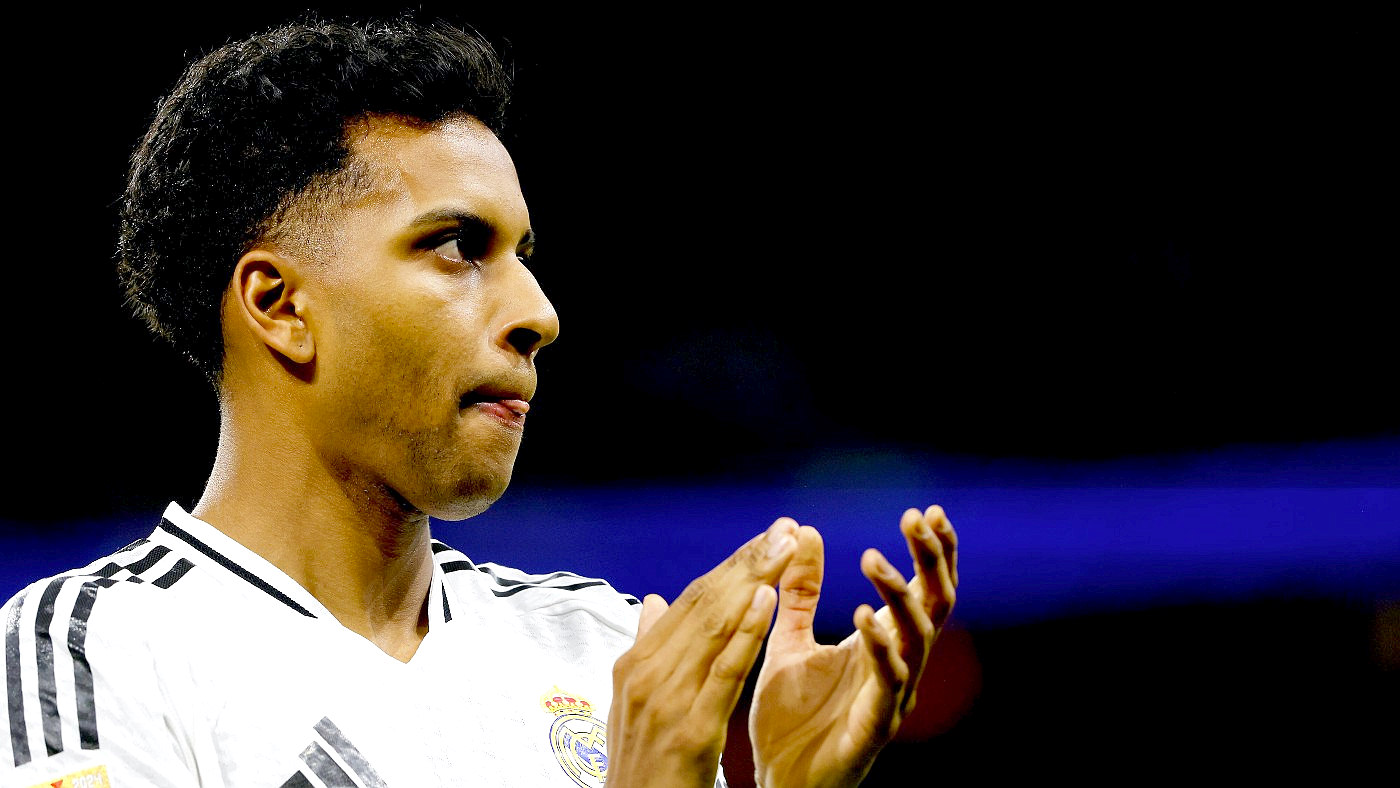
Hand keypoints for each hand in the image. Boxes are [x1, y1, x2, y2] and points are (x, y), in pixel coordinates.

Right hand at [606, 518, 800, 787]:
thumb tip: (653, 602)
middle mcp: (646, 675)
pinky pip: (724, 672)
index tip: (766, 537)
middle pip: (704, 604)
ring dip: (753, 581)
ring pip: (715, 627)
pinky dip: (745, 631)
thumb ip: (649, 649)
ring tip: (785, 548)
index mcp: (635, 665)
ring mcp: (666, 701)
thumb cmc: (642, 767)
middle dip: (748, 562)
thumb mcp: (636, 704)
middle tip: (786, 527)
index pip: (689, 601)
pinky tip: (768, 599)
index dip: (731, 566)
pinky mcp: (691, 730)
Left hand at [749, 506, 958, 787]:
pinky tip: (860, 619)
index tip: (924, 510)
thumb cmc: (792, 718)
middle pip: (934, 605)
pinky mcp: (874, 728)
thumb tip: (806, 531)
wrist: (778, 783)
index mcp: (882, 644)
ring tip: (873, 560)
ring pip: (917, 639)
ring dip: (900, 596)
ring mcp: (891, 697)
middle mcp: (898, 666)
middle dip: (930, 560)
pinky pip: (888, 684)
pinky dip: (880, 649)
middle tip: (916, 519)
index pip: (922, 590)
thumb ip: (801, 593)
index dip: (930, 552)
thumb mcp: (790, 641)